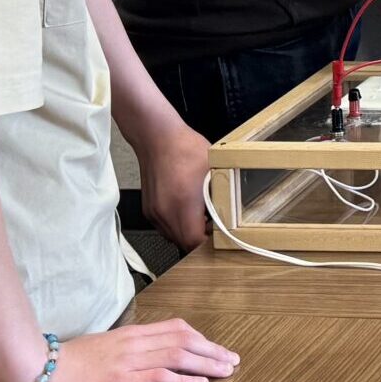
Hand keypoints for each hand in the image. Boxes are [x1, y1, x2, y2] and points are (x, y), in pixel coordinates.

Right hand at [16, 319, 235, 381]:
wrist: (37, 371)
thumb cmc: (65, 364)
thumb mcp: (101, 348)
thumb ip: (125, 348)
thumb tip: (146, 354)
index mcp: (129, 334)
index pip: (175, 328)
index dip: (201, 337)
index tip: (216, 348)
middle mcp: (133, 343)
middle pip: (184, 340)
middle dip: (212, 350)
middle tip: (232, 360)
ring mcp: (128, 361)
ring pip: (178, 355)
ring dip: (207, 364)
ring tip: (225, 371)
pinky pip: (160, 377)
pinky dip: (184, 380)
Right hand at [135, 122, 213, 252]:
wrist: (157, 137)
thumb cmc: (185, 149)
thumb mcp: (214, 170)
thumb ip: (221, 195)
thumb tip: (231, 211)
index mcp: (182, 204)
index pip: (194, 241)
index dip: (209, 244)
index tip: (220, 237)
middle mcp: (165, 212)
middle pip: (183, 243)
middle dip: (200, 240)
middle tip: (214, 228)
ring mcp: (154, 212)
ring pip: (173, 237)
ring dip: (188, 233)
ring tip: (202, 218)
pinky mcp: (149, 209)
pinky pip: (165, 227)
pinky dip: (177, 225)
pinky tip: (188, 211)